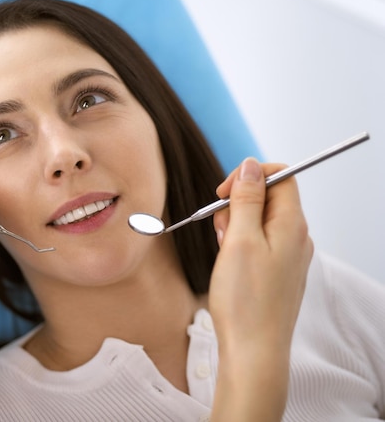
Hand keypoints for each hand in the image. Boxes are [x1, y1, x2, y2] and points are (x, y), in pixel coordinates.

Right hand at [209, 158, 312, 420]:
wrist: (253, 351)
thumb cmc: (245, 300)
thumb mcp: (239, 240)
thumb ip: (247, 199)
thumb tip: (251, 165)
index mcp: (291, 224)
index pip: (280, 177)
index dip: (249, 177)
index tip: (223, 193)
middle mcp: (296, 236)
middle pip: (268, 197)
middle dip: (238, 204)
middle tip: (222, 230)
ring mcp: (287, 255)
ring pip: (259, 220)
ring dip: (236, 225)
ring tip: (224, 250)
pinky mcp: (277, 270)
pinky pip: (258, 242)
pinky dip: (239, 244)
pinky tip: (229, 263)